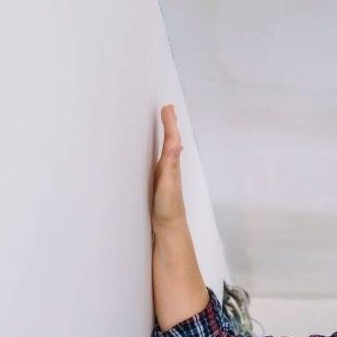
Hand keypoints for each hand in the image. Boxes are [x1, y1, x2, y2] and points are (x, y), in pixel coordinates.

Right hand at [151, 104, 186, 228]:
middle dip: (169, 125)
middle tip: (168, 109)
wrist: (169, 228)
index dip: (169, 124)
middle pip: (171, 141)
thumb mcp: (168, 183)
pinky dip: (162, 149)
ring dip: (167, 134)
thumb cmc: (168, 207)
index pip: (171, 140)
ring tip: (167, 122)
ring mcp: (166, 175)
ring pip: (167, 149)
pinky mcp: (160, 182)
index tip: (167, 108)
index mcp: (171, 165)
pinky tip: (163, 152)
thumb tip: (176, 143)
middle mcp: (170, 168)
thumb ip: (171, 164)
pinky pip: (162, 159)